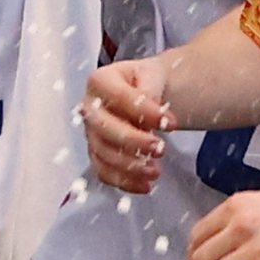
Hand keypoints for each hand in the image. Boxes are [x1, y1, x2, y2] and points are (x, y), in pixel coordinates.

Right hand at [85, 57, 174, 195]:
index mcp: (100, 81)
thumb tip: (150, 104)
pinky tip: (145, 186)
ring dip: (130, 166)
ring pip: (103, 154)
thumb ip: (150, 87)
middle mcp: (89, 108)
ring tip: (156, 171)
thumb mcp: (152, 74)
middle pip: (104, 128)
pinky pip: (104, 172)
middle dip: (133, 141)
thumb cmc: (145, 82)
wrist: (143, 92)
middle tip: (160, 148)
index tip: (171, 122)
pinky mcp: (98, 154)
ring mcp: (91, 133)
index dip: (144, 111)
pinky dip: (124, 182)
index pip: (117, 97)